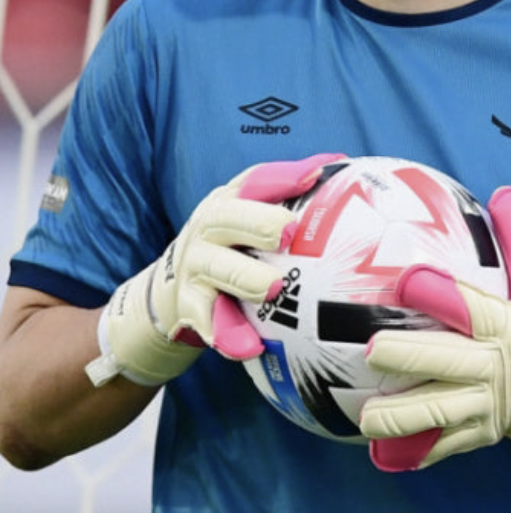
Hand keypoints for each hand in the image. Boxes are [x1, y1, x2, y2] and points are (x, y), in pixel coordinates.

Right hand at [85, 154, 341, 386]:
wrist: (172, 287)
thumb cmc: (232, 244)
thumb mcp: (247, 214)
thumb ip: (284, 195)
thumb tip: (336, 166)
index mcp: (229, 201)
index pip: (253, 181)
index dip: (281, 177)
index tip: (312, 177)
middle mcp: (208, 228)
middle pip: (228, 219)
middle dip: (258, 222)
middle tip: (288, 233)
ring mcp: (195, 266)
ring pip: (218, 268)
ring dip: (246, 278)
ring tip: (273, 288)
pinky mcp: (189, 305)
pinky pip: (206, 320)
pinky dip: (227, 334)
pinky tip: (249, 347)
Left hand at [360, 187, 510, 476]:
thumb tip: (507, 193)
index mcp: (508, 327)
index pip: (473, 309)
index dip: (442, 295)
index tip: (408, 280)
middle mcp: (496, 369)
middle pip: (449, 364)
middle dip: (410, 358)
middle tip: (370, 351)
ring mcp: (488, 406)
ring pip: (441, 412)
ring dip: (403, 417)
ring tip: (365, 419)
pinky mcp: (482, 432)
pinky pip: (447, 444)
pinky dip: (417, 451)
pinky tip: (383, 456)